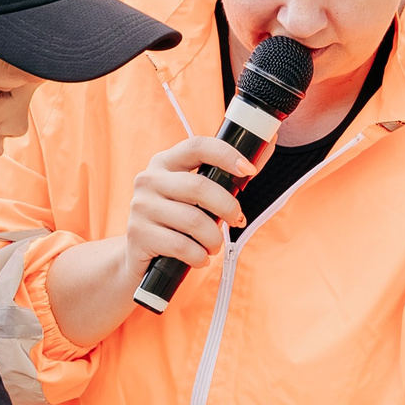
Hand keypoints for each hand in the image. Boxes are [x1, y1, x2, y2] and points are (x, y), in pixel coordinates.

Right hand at [124, 136, 256, 276]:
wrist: (138, 256)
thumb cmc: (175, 221)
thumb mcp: (193, 196)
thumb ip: (224, 176)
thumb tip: (266, 146)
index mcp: (165, 162)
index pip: (197, 146)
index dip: (226, 155)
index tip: (248, 170)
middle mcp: (149, 180)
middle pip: (199, 187)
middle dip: (227, 207)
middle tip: (236, 220)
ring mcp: (141, 207)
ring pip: (193, 220)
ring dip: (214, 238)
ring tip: (214, 245)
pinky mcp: (138, 234)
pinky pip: (182, 246)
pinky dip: (199, 256)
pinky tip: (199, 258)